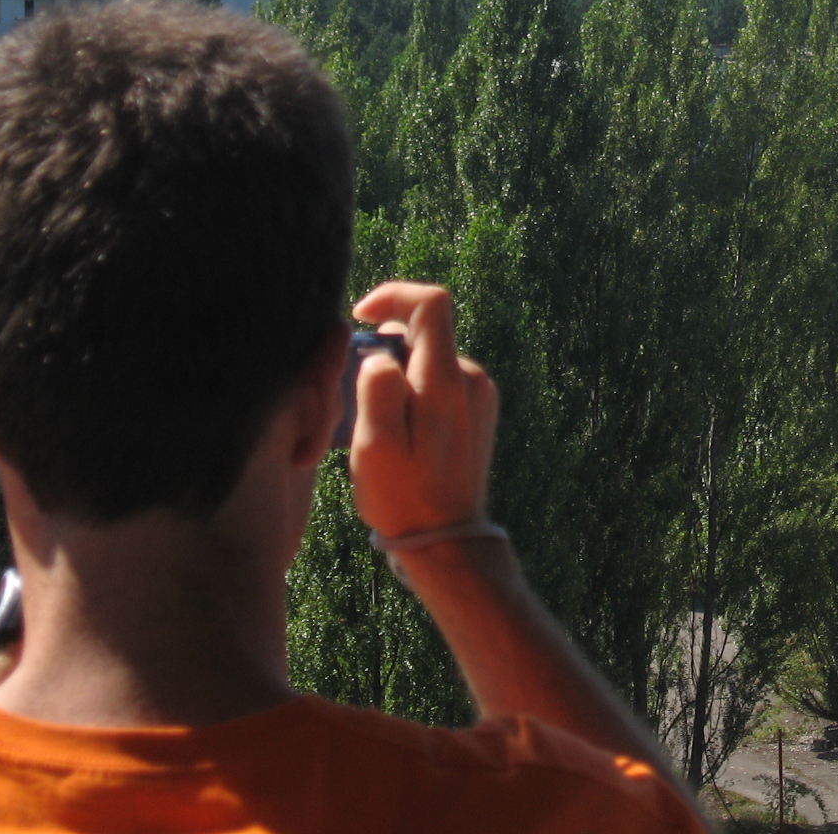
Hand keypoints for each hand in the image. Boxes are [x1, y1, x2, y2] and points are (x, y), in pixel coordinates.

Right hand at [347, 282, 498, 539]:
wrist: (447, 541)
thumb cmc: (403, 496)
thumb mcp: (374, 445)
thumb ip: (377, 388)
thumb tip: (381, 353)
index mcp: (447, 381)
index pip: (432, 303)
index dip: (393, 296)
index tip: (361, 317)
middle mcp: (472, 378)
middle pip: (425, 333)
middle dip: (385, 350)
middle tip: (357, 397)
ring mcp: (479, 394)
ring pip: (428, 360)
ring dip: (397, 376)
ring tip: (377, 426)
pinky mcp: (478, 411)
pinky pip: (438, 383)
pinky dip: (412, 393)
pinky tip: (399, 435)